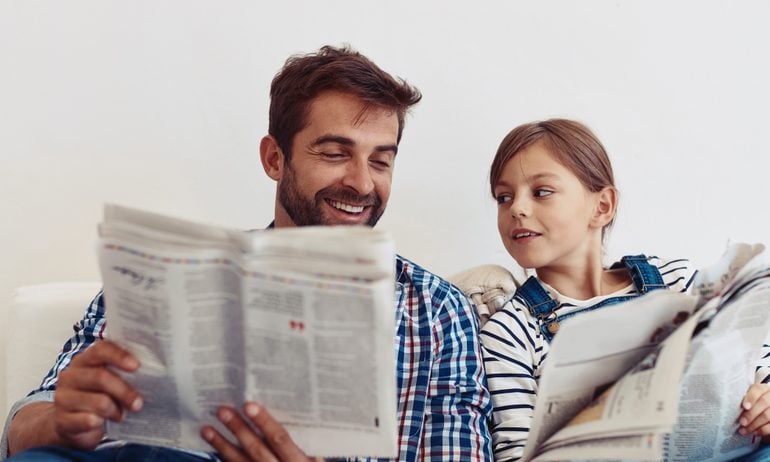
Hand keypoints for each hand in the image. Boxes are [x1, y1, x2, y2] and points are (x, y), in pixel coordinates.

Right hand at [53, 340, 142, 448]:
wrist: (73, 425)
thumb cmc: (98, 397)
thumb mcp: (110, 381)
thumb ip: (124, 372)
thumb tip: (154, 371)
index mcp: (85, 360)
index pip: (100, 350)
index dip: (119, 356)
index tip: (137, 366)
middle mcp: (70, 375)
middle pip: (100, 377)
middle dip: (125, 391)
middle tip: (139, 403)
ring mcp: (63, 397)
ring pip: (97, 401)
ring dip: (115, 410)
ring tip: (121, 415)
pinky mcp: (61, 419)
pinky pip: (86, 420)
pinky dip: (99, 422)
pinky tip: (103, 423)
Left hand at [201, 402, 317, 461]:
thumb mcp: (315, 461)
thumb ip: (306, 442)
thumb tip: (293, 412)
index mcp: (298, 461)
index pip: (280, 439)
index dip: (265, 422)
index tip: (250, 405)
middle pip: (256, 449)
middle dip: (239, 429)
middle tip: (223, 410)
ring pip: (240, 461)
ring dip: (222, 444)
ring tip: (207, 428)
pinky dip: (223, 457)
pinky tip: (213, 447)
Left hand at [739, 383, 769, 435]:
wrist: (761, 413)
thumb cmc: (750, 405)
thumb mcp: (745, 400)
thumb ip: (740, 399)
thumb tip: (726, 405)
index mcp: (762, 389)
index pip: (758, 389)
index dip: (751, 398)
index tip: (744, 406)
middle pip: (763, 403)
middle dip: (751, 414)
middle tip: (741, 422)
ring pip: (767, 415)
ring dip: (754, 425)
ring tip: (743, 431)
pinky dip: (762, 430)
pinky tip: (754, 433)